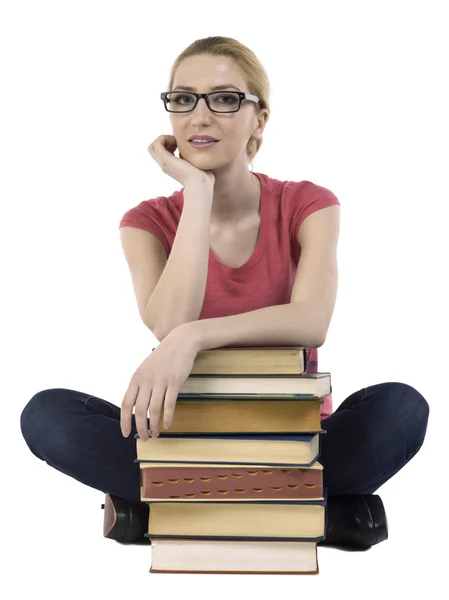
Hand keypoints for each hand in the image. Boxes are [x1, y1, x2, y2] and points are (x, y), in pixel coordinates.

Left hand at [120, 325, 198, 440]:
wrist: (181, 341)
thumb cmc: (164, 357)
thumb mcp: (146, 368)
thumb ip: (140, 385)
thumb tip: (136, 405)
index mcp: (136, 378)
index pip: (126, 404)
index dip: (125, 421)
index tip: (126, 434)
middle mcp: (146, 380)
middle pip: (140, 410)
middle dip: (141, 427)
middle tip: (144, 438)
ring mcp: (160, 380)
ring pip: (154, 409)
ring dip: (154, 425)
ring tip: (156, 434)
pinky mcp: (174, 381)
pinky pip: (169, 403)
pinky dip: (167, 416)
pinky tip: (167, 425)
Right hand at [148, 134, 214, 186]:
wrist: (200, 182)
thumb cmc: (202, 175)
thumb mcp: (193, 162)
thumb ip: (188, 156)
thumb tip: (192, 147)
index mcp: (170, 166)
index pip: (159, 152)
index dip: (167, 144)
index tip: (178, 144)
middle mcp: (164, 165)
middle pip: (153, 149)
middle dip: (163, 141)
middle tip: (176, 142)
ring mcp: (164, 162)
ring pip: (152, 146)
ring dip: (163, 139)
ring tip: (175, 142)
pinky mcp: (166, 159)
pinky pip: (157, 144)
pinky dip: (164, 138)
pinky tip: (175, 142)